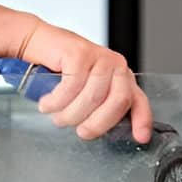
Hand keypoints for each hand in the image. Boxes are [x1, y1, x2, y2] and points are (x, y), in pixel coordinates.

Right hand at [15, 16, 152, 143]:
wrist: (40, 44)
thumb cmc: (62, 73)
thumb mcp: (84, 94)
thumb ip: (98, 109)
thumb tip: (98, 132)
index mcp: (121, 78)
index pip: (138, 101)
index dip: (141, 121)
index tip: (140, 137)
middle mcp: (115, 66)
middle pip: (117, 102)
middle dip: (96, 124)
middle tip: (80, 131)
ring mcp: (100, 57)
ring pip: (92, 98)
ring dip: (70, 114)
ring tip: (57, 116)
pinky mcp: (80, 53)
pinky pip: (71, 87)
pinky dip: (56, 101)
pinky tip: (47, 103)